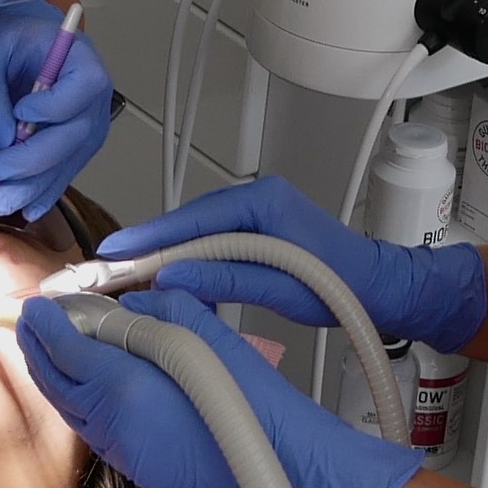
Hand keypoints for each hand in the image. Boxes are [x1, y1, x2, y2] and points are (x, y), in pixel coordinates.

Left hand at [0, 2, 113, 218]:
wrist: (19, 48)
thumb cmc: (6, 42)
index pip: (83, 86)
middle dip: (34, 160)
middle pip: (74, 135)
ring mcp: (88, 125)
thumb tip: (2, 138)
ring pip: (68, 162)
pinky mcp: (75, 148)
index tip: (20, 112)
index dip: (54, 105)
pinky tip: (27, 208)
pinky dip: (45, 193)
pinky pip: (64, 173)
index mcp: (80, 59)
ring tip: (2, 201)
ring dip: (35, 186)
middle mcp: (93, 96)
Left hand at [18, 290, 422, 487]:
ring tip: (50, 352)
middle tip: (32, 324)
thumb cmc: (253, 396)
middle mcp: (114, 425)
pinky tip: (87, 389)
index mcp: (125, 387)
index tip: (36, 307)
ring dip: (56, 379)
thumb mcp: (207, 333)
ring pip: (71, 412)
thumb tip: (128, 304)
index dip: (45, 326)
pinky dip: (80, 405)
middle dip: (38, 351)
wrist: (283, 459)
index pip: (65, 350)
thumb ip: (160, 310)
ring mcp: (124, 453)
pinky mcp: (138, 470)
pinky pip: (94, 433)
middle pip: (56, 383)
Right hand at [97, 176, 487, 352]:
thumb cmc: (343, 288)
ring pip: (195, 234)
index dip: (149, 238)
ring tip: (123, 278)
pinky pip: (209, 242)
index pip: (193, 218)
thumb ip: (229, 279)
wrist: (382, 289)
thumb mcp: (284, 288)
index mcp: (264, 202)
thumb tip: (173, 278)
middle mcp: (256, 198)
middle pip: (187, 224)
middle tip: (105, 270)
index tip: (112, 252)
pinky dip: (184, 260)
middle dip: (147, 248)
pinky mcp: (254, 230)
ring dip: (162, 256)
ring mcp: (254, 212)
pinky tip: (162, 279)